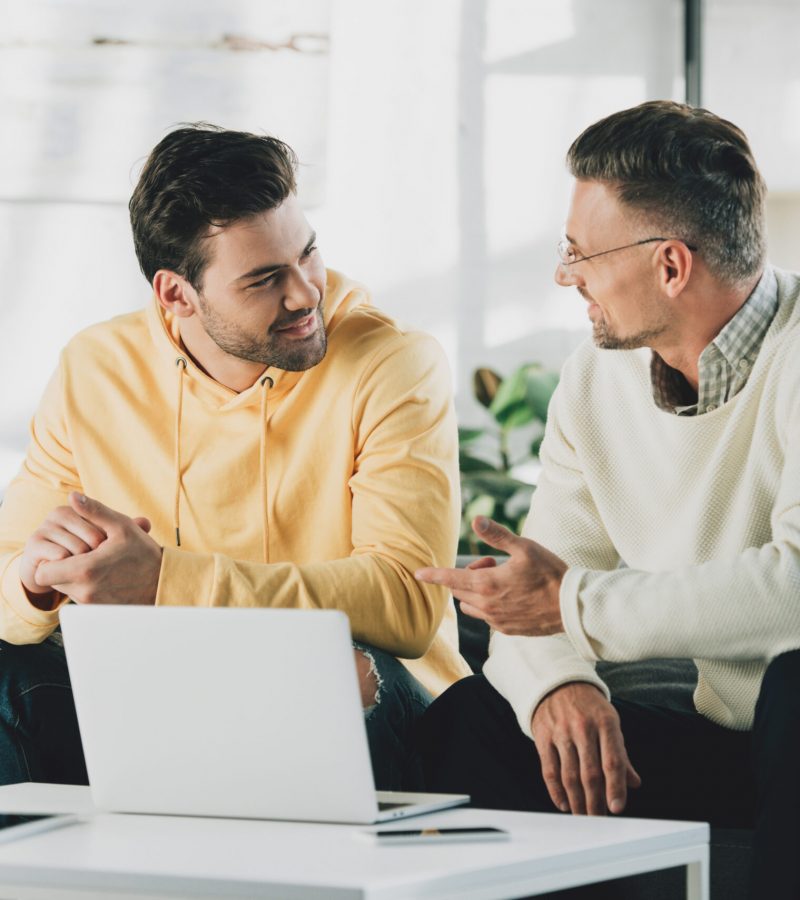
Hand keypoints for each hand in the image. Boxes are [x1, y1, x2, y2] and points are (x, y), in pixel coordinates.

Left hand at [30, 493, 160, 605]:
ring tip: (97, 564)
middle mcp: (84, 592)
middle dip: (62, 567)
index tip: (66, 550)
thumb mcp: (122, 526)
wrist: (165, 583)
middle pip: (52, 581)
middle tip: (83, 555)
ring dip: (74, 577)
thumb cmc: (144, 554)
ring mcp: (91, 604)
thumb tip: (73, 496)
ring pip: (65, 589)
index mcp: (85, 570)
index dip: (50, 560)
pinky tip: (105, 576)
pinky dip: (87, 587)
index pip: (42, 573)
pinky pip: (80, 598)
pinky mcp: (98, 611)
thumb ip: (94, 511)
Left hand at [415, 516, 566, 635]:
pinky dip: (489, 605)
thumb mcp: (524, 548)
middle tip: (492, 563)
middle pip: (460, 591)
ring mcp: (496, 621)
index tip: (418, 574)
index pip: (450, 579)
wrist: (571, 607)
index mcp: (487, 585)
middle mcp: (487, 606)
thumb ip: (497, 535)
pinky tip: (512, 595)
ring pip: (471, 606)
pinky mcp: (508, 630)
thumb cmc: (549, 573)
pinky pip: (487, 617)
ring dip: (476, 591)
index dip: (433, 575)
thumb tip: (475, 520)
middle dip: (467, 575)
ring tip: (501, 580)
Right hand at [532, 682, 640, 815]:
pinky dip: (556, 791)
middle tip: (599, 820)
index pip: (613, 761)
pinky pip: (549, 769)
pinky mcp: (543, 736)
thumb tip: (634, 783)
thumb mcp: (610, 722)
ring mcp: (561, 732)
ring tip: (583, 816)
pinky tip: (564, 804)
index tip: (617, 808)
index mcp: (605, 723)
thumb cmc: (589, 707)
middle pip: (590, 773)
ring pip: (569, 775)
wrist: (557, 683)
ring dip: (577, 801)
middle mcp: (583, 727)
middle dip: (596, 802)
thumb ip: (621, 753)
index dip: (616, 787)